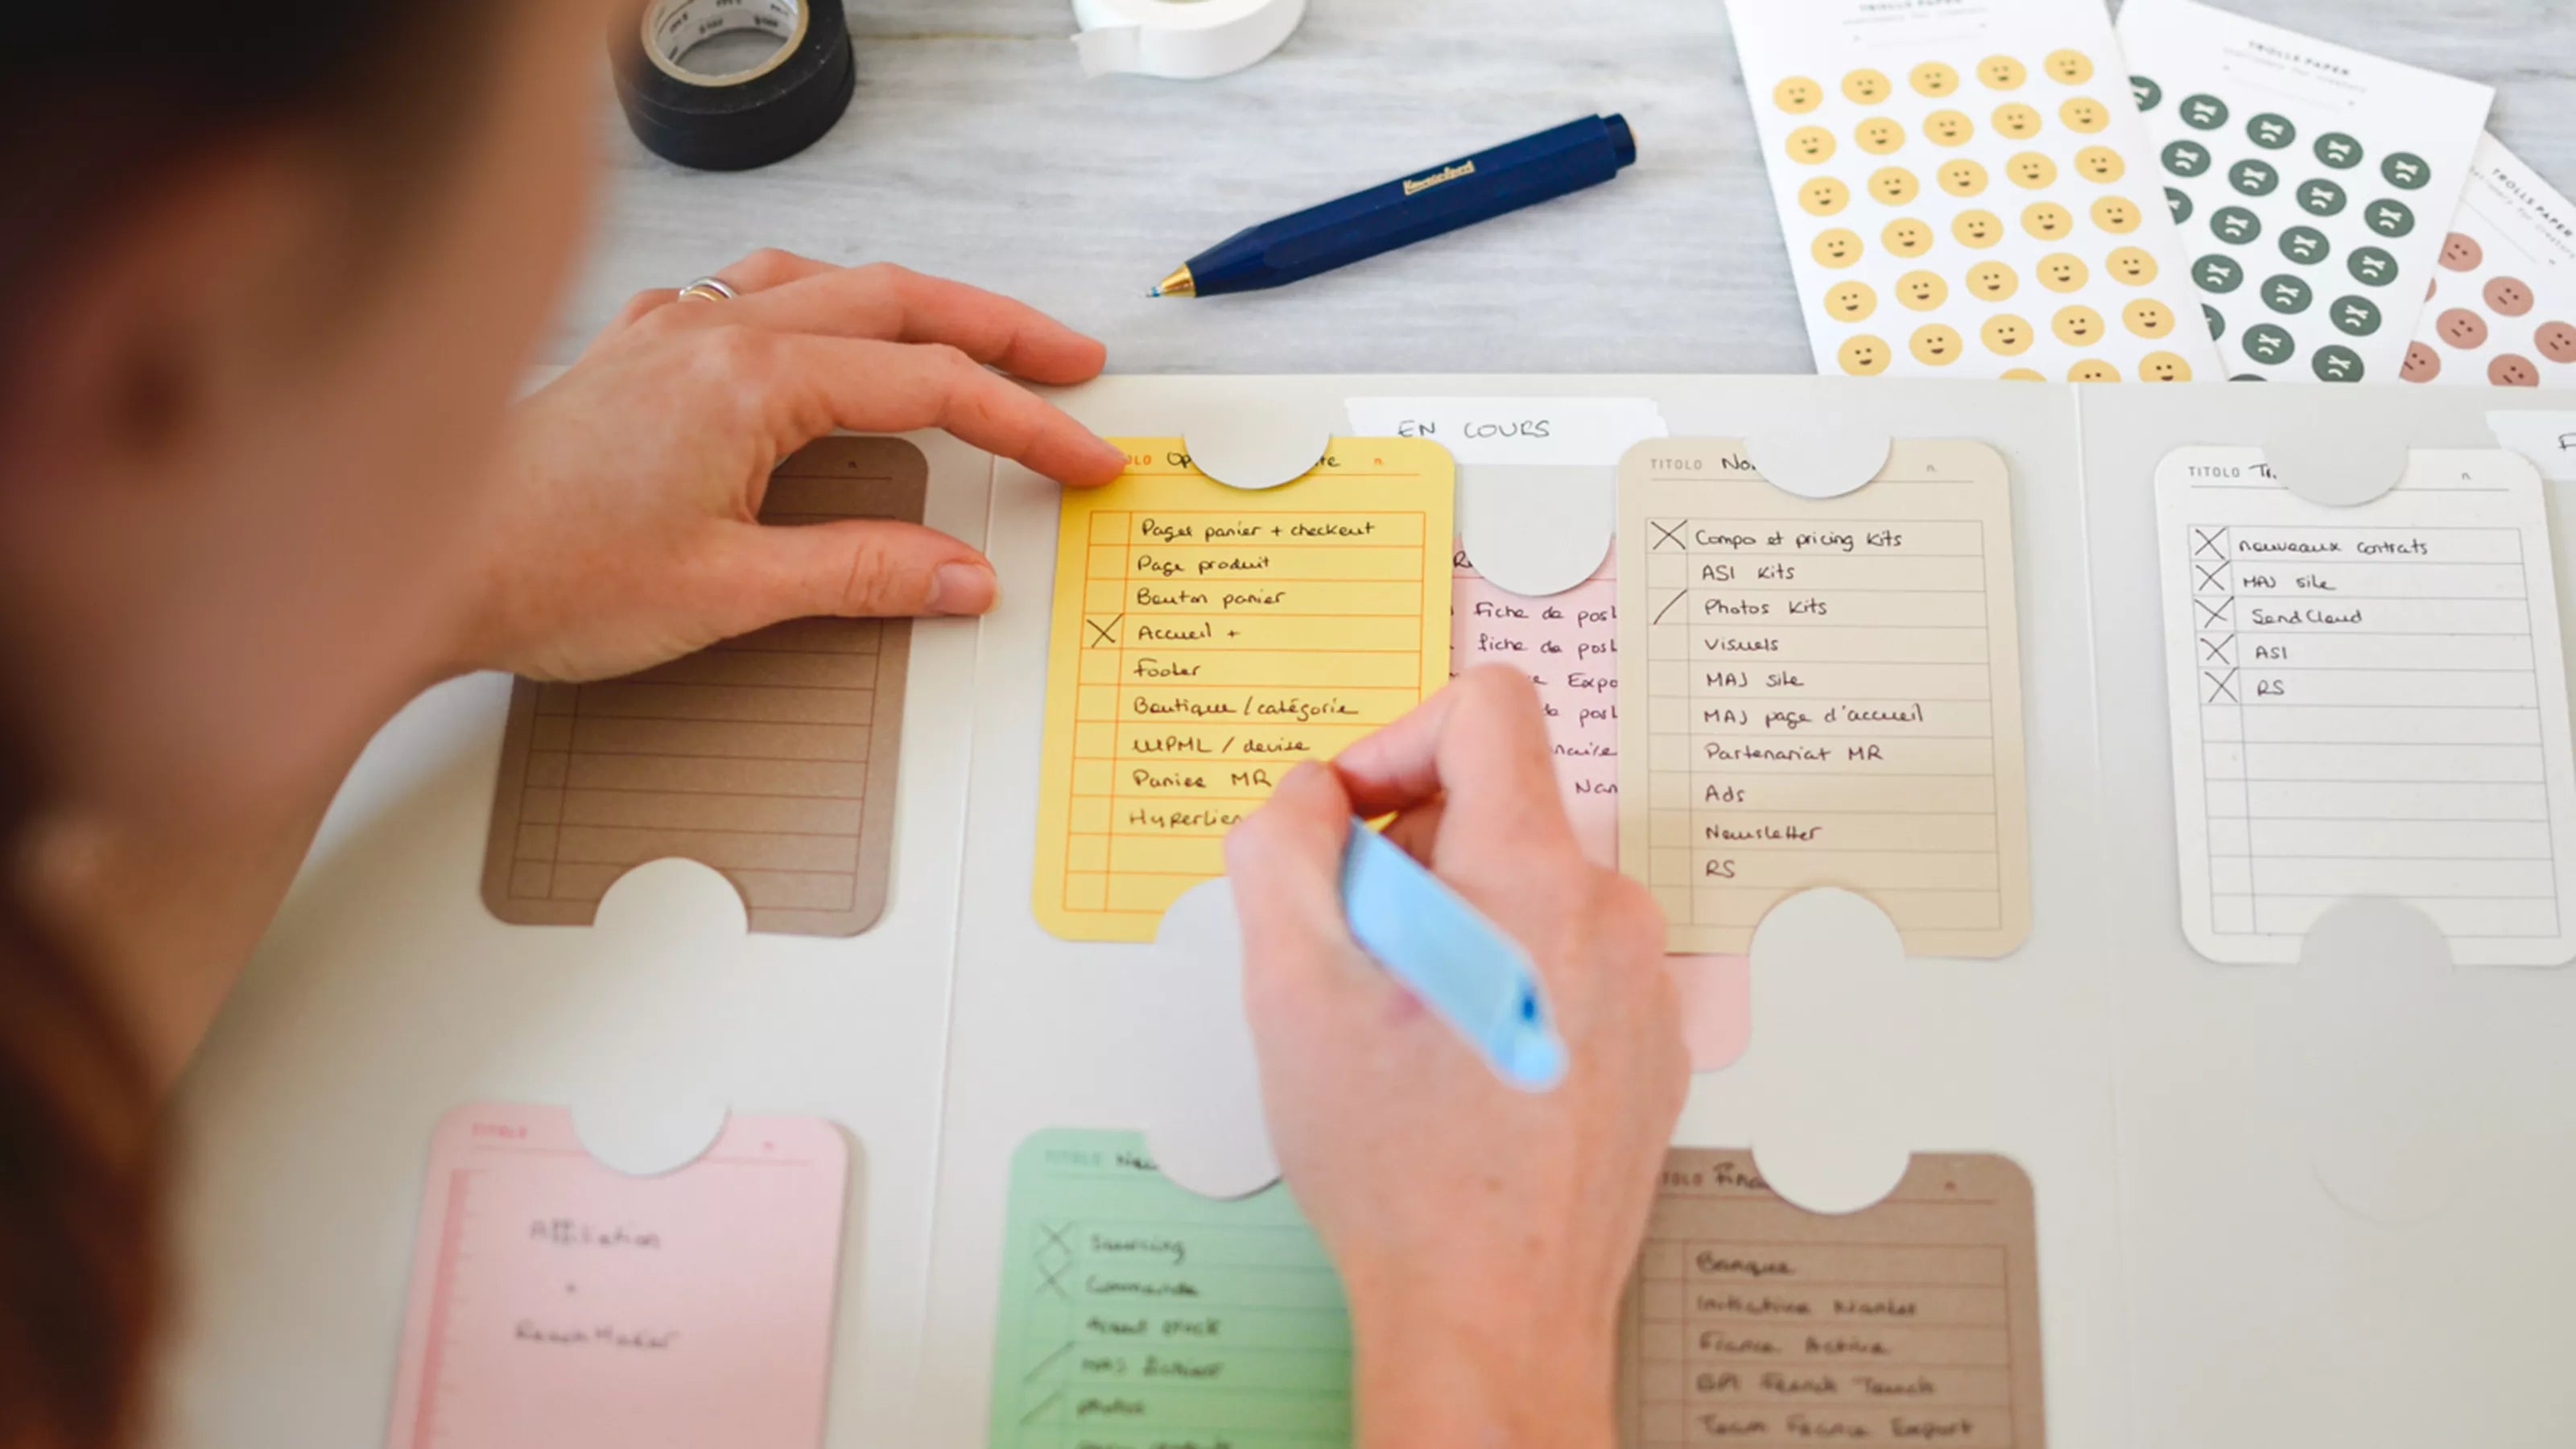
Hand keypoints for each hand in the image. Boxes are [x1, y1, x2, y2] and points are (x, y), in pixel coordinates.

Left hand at [452, 253, 1127, 681]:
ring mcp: (671, 328)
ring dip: (913, 304)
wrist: (419, 564)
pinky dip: (817, 303)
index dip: (1023, 424)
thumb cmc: (545, 574)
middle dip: (999, 331)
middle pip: (897, 300)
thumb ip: (863, 574)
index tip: (1082, 458)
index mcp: (752, 378)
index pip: (930, 387)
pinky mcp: (636, 350)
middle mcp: (714, 329)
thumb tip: (964, 576)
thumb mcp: (730, 593)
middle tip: (1071, 364)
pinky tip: (820, 332)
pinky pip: (750, 292)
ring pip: (826, 280)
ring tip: (971, 337)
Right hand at [1224, 666, 1688, 1448]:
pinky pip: (1565, 966)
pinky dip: (1502, 987)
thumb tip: (1313, 796)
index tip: (1353, 822)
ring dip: (1453, 930)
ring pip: (1527, 896)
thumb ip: (1283, 845)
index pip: (1488, 709)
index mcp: (1534, 874)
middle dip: (1410, 858)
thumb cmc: (1400, 1165)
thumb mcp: (1290, 981)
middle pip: (1499, 810)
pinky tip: (1456, 1076)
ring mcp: (1641, 986)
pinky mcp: (1648, 1049)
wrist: (1490, 1311)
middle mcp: (1610, 914)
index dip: (1394, 740)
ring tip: (1403, 1032)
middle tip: (1355, 956)